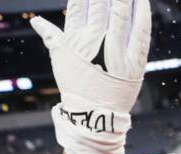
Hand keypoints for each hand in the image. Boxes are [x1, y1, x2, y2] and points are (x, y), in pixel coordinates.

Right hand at [31, 0, 150, 153]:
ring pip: (121, 19)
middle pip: (100, 9)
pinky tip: (143, 3)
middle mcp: (96, 45)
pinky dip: (143, 17)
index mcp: (76, 41)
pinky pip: (140, 36)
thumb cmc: (78, 86)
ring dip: (125, 0)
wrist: (96, 116)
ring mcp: (116, 54)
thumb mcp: (62, 60)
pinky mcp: (135, 64)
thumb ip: (53, 37)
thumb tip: (36, 21)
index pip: (78, 8)